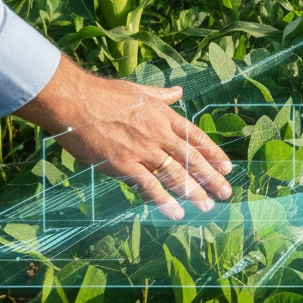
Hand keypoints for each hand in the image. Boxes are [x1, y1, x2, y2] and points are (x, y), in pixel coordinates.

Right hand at [14, 54, 232, 219]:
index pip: (196, 137)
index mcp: (164, 115)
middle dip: (210, 177)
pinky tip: (176, 213)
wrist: (75, 101)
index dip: (213, 153)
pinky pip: (149, 186)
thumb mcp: (140, 90)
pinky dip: (163, 201)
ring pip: (174, 174)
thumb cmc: (104, 93)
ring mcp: (143, 150)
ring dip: (193, 192)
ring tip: (207, 205)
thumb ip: (162, 95)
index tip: (227, 167)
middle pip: (191, 159)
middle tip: (226, 192)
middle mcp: (159, 134)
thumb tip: (178, 91)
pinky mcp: (124, 164)